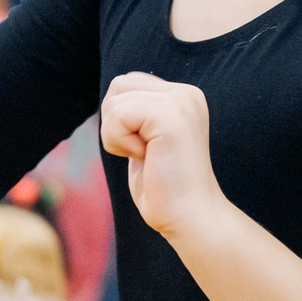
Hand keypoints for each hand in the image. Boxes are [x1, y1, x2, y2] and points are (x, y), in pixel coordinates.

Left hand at [100, 73, 224, 238]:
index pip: (128, 83)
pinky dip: (119, 141)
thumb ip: (136, 116)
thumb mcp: (147, 142)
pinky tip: (145, 158)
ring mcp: (181, 102)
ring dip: (116, 136)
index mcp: (183, 97)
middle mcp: (186, 94)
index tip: (146, 149)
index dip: (121, 119)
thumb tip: (111, 100)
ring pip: (115, 101)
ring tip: (146, 156)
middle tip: (142, 153)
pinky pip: (118, 115)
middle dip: (115, 123)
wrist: (190, 217)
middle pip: (119, 85)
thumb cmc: (165, 190)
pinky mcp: (171, 116)